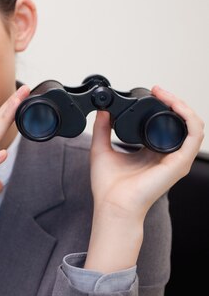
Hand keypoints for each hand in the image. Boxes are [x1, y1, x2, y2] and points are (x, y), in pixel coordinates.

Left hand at [84, 85, 203, 272]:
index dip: (164, 106)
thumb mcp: (101, 149)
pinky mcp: (180, 163)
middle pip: (182, 123)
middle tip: (159, 89)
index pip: (167, 124)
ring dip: (182, 105)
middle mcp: (168, 155)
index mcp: (152, 152)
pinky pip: (194, 135)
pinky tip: (176, 106)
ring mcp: (177, 160)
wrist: (112, 205)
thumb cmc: (108, 187)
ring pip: (193, 126)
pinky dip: (188, 117)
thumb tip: (102, 110)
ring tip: (166, 94)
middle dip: (174, 101)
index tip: (152, 92)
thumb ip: (102, 129)